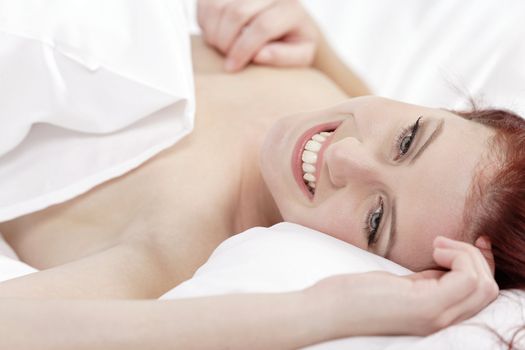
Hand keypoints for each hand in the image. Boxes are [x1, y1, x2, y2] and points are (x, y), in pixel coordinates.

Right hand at [197, 0, 319, 71]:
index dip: (243, 49)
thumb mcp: (301, 55)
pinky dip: (205, 22)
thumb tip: (258, 55)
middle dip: (226, 42)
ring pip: (218, 6)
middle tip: (226, 58)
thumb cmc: (294, 42)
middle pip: (237, 13)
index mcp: (290, 9)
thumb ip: (284, 56)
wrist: (289, 22)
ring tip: (222, 47)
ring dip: (214, 33)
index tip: (233, 67)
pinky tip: (216, 34)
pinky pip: (206, 3)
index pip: (262, 26)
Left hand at [306, 236, 498, 336]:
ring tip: (436, 245)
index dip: (479, 263)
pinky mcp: (425, 307)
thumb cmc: (357, 295)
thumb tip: (447, 263)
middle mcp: (441, 320)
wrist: (328, 309)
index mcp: (436, 315)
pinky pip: (467, 278)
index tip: (463, 242)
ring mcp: (436, 316)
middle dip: (474, 256)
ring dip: (466, 254)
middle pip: (488, 288)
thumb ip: (428, 280)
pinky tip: (434, 248)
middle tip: (441, 243)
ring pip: (483, 283)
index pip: (480, 293)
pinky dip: (458, 255)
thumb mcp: (402, 285)